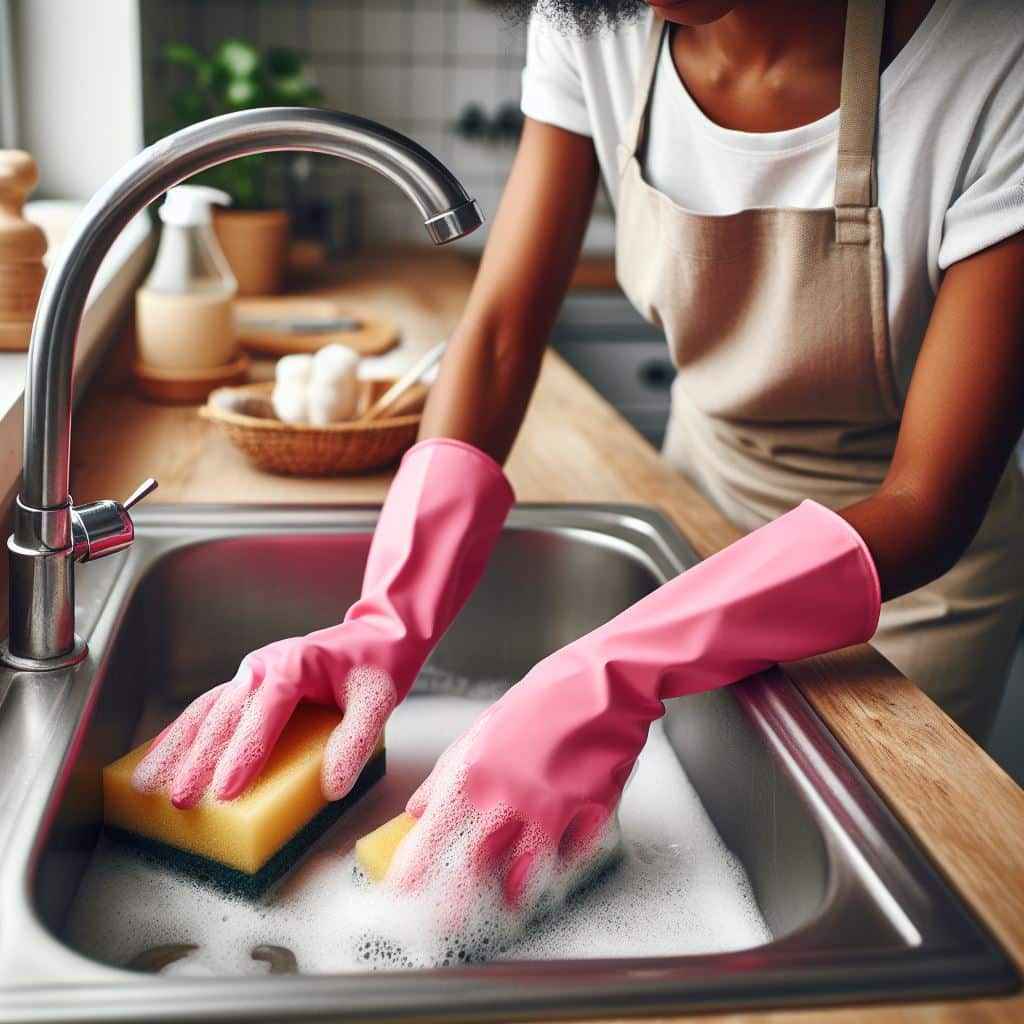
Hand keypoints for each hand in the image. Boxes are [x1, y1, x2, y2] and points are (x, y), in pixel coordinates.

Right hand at [131, 621, 400, 808]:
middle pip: (225, 715)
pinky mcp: (247, 682)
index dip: (244, 753)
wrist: (377, 635)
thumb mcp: (379, 702)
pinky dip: (182, 734)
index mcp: (295, 665)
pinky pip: (209, 709)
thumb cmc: (377, 666)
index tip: (227, 790)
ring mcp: (251, 672)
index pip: (265, 712)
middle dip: (200, 760)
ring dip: (177, 748)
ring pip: (206, 711)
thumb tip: (333, 786)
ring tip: (148, 784)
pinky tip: (161, 758)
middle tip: (181, 800)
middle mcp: (265, 665)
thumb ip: (356, 742)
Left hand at [384, 500, 879, 931]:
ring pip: (526, 877)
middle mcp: (508, 799)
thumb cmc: (538, 703)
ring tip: (507, 900)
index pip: (431, 838)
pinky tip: (555, 859)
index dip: (414, 873)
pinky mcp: (589, 816)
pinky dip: (560, 863)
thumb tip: (418, 808)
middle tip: (448, 921)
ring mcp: (552, 811)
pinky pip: (570, 858)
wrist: (600, 685)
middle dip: (458, 903)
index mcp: (474, 774)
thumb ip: (445, 776)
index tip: (403, 894)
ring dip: (513, 893)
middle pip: (474, 870)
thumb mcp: (479, 732)